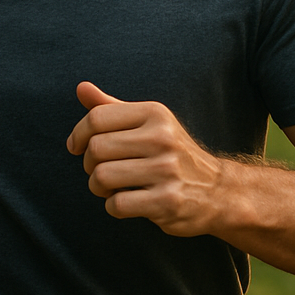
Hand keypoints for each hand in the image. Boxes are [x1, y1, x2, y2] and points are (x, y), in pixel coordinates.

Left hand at [66, 82, 222, 236]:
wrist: (218, 191)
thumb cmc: (171, 154)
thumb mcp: (147, 124)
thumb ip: (112, 107)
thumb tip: (80, 87)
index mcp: (154, 114)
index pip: (97, 118)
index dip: (78, 135)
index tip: (77, 147)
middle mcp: (162, 138)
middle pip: (96, 148)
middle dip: (88, 164)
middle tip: (99, 170)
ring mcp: (166, 170)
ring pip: (102, 177)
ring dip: (98, 187)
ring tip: (111, 187)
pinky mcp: (167, 201)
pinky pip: (116, 204)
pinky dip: (113, 206)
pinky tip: (127, 202)